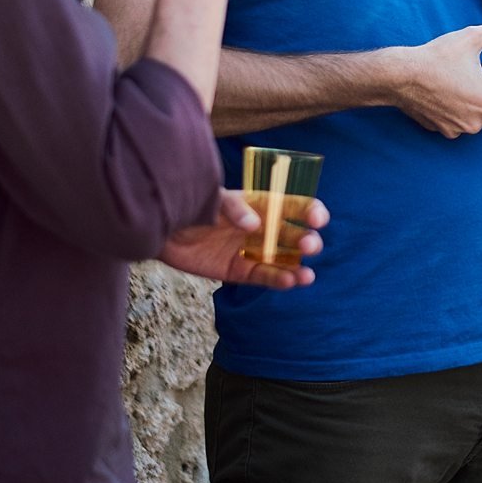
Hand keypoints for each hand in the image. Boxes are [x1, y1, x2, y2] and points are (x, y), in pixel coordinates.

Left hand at [156, 188, 327, 288]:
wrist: (163, 230)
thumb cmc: (193, 207)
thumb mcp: (215, 200)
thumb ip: (236, 209)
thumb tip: (256, 225)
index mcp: (263, 205)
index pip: (295, 206)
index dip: (311, 211)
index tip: (318, 219)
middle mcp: (263, 228)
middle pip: (294, 235)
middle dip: (307, 241)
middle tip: (310, 246)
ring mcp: (252, 250)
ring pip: (283, 260)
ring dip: (298, 266)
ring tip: (307, 276)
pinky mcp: (239, 271)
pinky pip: (262, 276)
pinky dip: (277, 280)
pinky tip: (289, 282)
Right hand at [391, 14, 481, 137]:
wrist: (398, 76)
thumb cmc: (436, 58)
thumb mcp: (472, 38)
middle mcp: (474, 123)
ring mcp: (455, 128)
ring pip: (478, 116)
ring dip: (480, 99)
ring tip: (471, 77)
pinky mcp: (439, 128)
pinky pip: (458, 120)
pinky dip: (461, 107)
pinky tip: (452, 87)